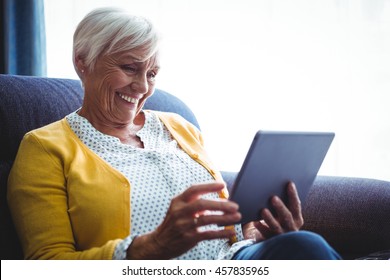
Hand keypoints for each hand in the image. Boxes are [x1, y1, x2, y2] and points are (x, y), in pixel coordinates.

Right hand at [126, 182, 240, 258]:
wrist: (159, 243)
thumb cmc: (174, 223)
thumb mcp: (180, 209)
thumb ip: (197, 204)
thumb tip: (221, 201)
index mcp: (178, 201)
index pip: (194, 189)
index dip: (209, 186)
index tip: (223, 185)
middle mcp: (180, 212)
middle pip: (202, 204)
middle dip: (221, 204)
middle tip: (235, 206)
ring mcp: (184, 225)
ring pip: (207, 219)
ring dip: (225, 218)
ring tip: (237, 217)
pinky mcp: (189, 238)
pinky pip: (208, 234)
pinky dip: (221, 233)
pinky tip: (230, 232)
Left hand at [243, 182, 303, 241]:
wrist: (270, 239)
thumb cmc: (276, 219)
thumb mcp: (281, 211)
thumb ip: (281, 201)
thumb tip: (274, 183)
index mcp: (296, 218)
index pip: (296, 205)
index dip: (293, 194)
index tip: (289, 183)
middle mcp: (292, 227)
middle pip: (287, 216)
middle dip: (280, 207)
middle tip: (273, 198)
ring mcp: (282, 235)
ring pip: (276, 227)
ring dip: (270, 218)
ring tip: (263, 210)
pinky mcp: (271, 241)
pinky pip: (266, 234)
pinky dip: (261, 227)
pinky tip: (255, 222)